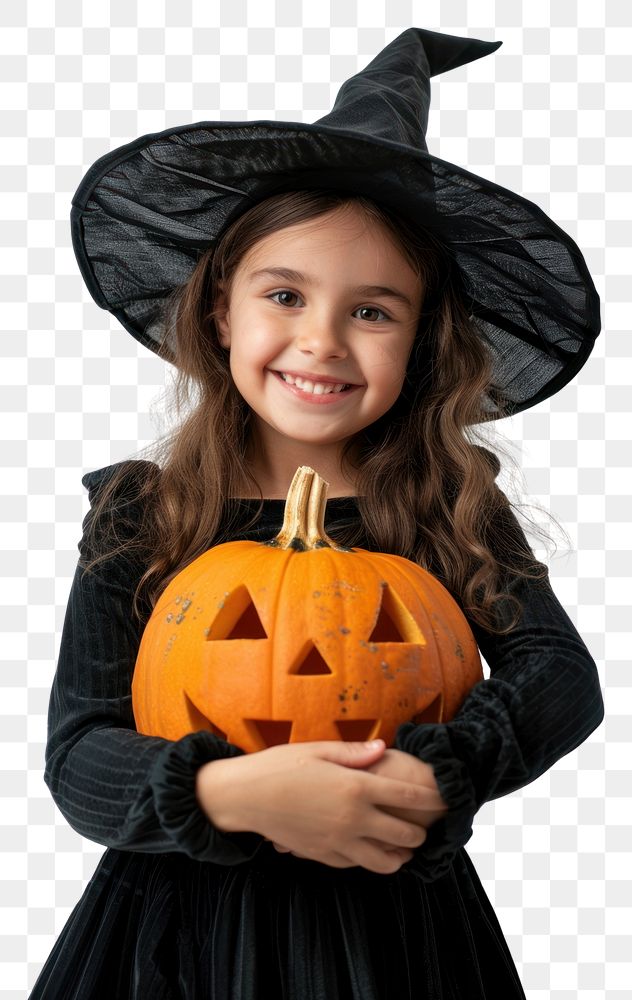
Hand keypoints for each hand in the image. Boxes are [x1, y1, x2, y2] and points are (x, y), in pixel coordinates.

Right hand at [201, 739, 436, 873]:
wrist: (245, 797)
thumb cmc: (280, 765)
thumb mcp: (319, 749)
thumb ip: (356, 753)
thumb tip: (384, 748)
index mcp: (356, 787)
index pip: (409, 798)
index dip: (434, 799)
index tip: (447, 798)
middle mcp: (353, 819)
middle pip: (405, 836)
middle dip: (420, 831)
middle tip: (425, 824)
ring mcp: (339, 842)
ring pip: (385, 862)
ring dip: (400, 855)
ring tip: (404, 846)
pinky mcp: (324, 857)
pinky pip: (357, 865)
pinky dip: (370, 859)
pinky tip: (370, 849)